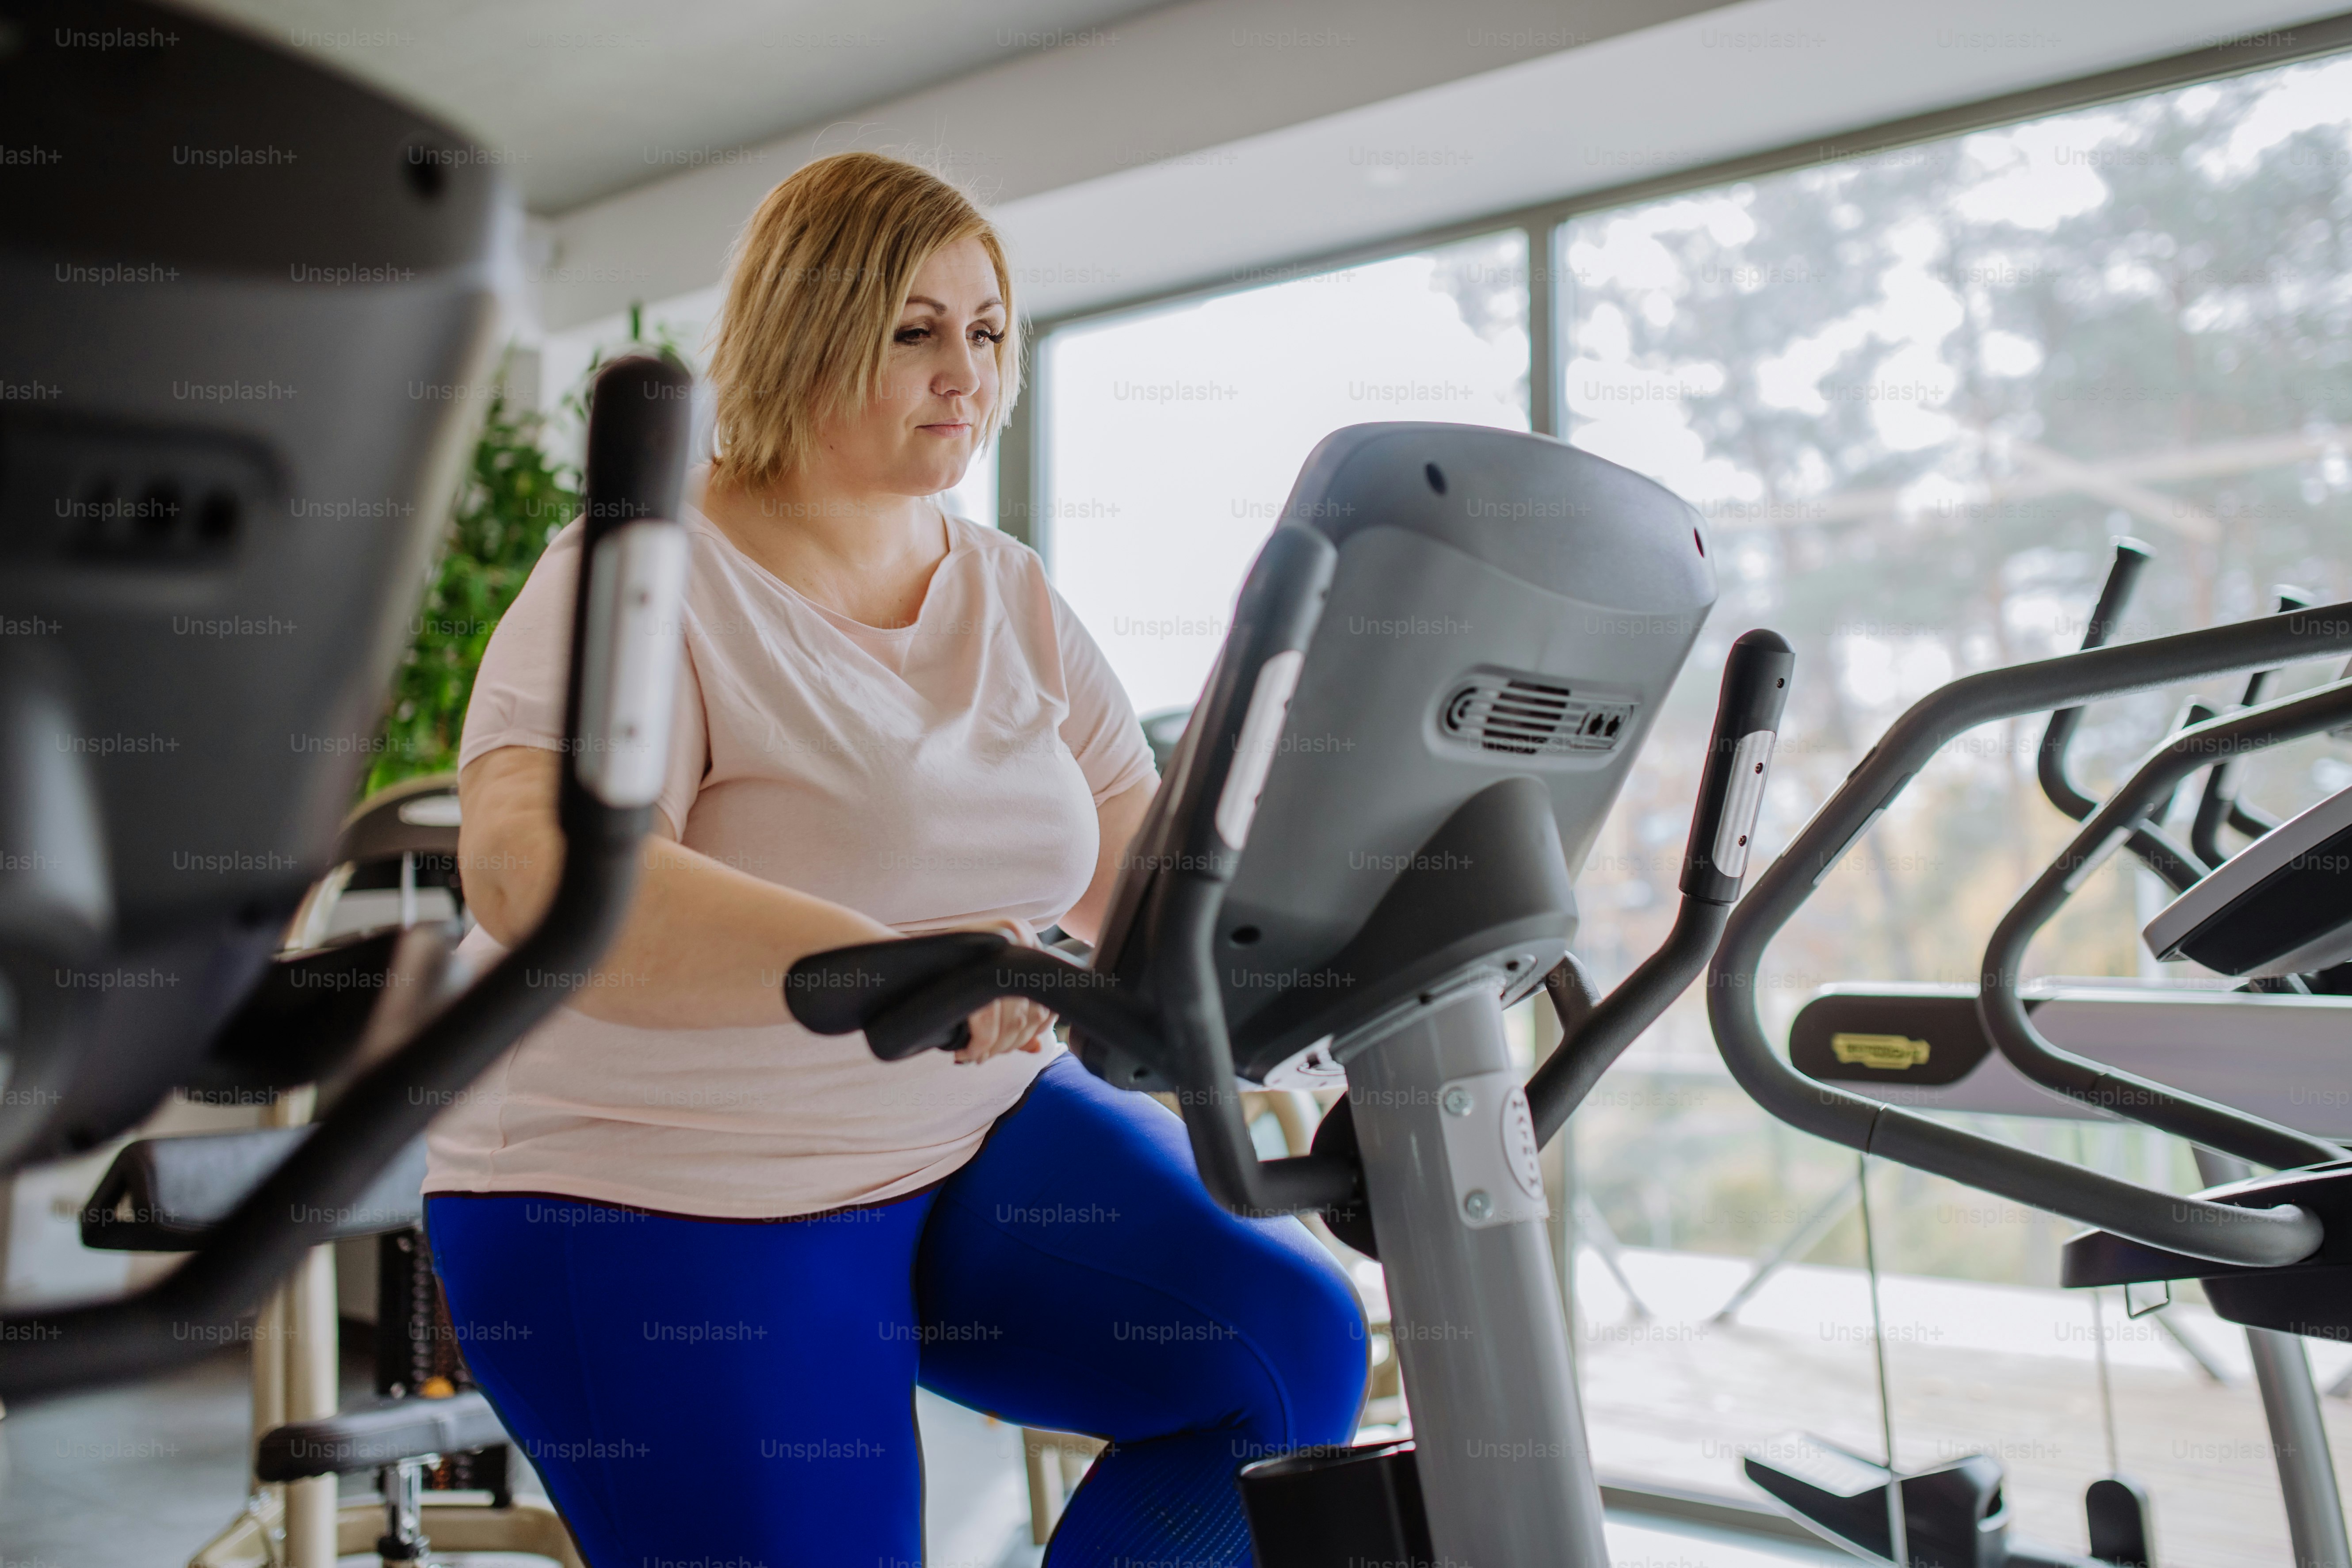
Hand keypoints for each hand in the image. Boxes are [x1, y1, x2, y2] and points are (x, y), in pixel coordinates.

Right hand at [949, 917, 1056, 1064]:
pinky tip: (965, 1051)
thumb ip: (1017, 1015)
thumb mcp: (987, 988)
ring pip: (1014, 1021)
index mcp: (1027, 941)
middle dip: (1010, 1043)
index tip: (1009, 1045)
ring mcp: (1001, 951)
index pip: (1047, 999)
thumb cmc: (947, 975)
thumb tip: (1037, 1047)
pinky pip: (988, 1024)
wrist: (906, 961)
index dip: (1032, 1030)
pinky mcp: (978, 969)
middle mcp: (1021, 940)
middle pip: (1032, 1012)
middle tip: (987, 1054)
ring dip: (994, 1048)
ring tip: (975, 1054)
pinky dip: (978, 1045)